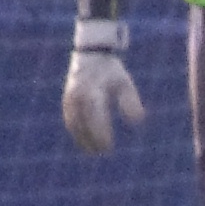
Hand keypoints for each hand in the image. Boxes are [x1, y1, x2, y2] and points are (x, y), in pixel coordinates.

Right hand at [61, 22, 143, 153]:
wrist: (91, 53)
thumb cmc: (112, 71)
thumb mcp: (125, 83)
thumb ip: (131, 102)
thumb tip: (137, 122)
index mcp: (94, 90)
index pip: (96, 117)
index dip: (101, 133)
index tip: (108, 147)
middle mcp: (79, 94)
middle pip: (83, 123)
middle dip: (92, 139)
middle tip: (103, 152)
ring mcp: (70, 97)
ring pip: (73, 123)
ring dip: (81, 138)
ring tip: (92, 151)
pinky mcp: (67, 99)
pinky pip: (69, 119)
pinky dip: (75, 131)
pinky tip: (84, 142)